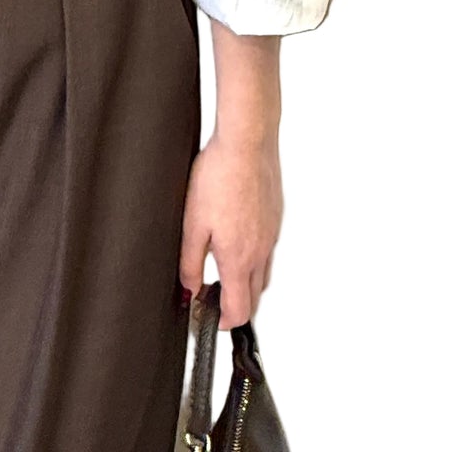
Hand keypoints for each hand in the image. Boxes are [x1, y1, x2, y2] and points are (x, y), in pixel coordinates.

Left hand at [178, 130, 282, 328]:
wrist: (247, 142)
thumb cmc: (219, 176)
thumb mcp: (192, 223)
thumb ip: (189, 262)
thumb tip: (190, 289)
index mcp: (239, 259)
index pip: (239, 311)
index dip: (223, 323)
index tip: (207, 316)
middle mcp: (261, 251)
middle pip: (255, 298)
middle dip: (235, 307)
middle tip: (212, 298)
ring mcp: (272, 234)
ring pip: (263, 274)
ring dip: (246, 283)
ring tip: (222, 270)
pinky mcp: (275, 216)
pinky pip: (268, 249)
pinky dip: (254, 257)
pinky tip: (237, 237)